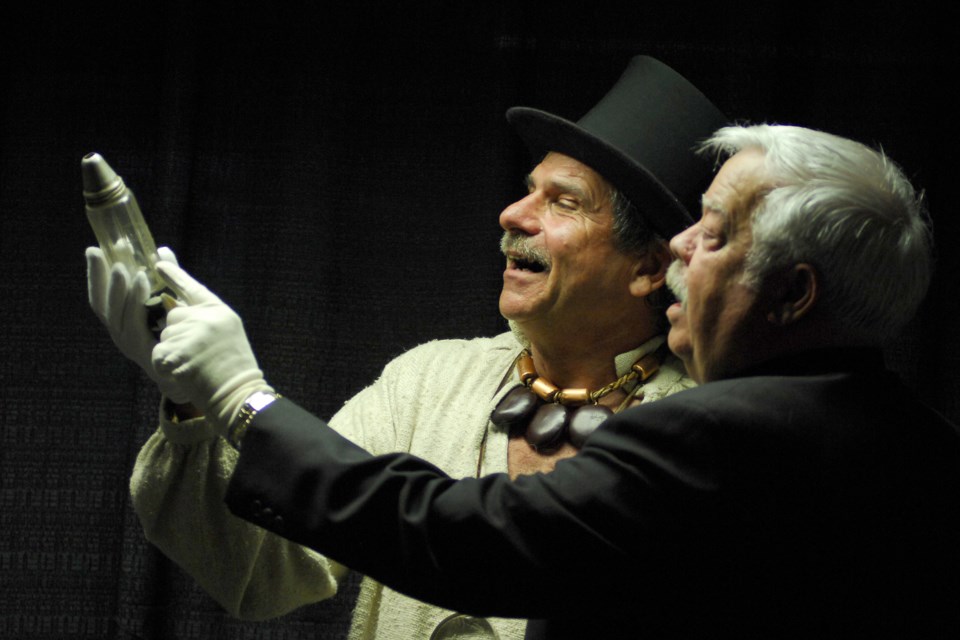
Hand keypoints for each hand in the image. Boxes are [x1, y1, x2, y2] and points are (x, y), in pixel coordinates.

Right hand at [87, 246, 191, 402]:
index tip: (94, 249)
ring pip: (116, 314)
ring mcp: (130, 345)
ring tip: (124, 268)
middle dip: (99, 277)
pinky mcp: (144, 353)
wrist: (196, 372)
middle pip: (102, 304)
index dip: (95, 274)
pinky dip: (136, 303)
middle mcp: (120, 333)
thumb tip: (161, 249)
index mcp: (122, 321)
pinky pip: (136, 325)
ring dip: (119, 289)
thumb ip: (167, 278)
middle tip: (102, 253)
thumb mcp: (173, 301)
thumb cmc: (180, 334)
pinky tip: (142, 284)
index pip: (101, 296)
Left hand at [152, 261, 272, 434]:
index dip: (174, 273)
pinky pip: (158, 354)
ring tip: (196, 366)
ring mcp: (191, 334)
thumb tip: (176, 301)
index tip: (158, 258)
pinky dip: (166, 367)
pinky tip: (186, 374)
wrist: (239, 395)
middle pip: (172, 316)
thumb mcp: (225, 333)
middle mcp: (206, 317)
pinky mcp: (177, 353)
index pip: (191, 287)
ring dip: (172, 352)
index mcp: (219, 310)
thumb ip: (203, 315)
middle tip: (199, 356)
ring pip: (164, 336)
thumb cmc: (233, 368)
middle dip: (177, 335)